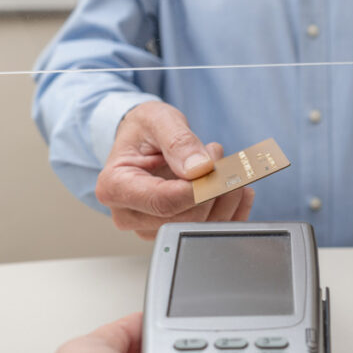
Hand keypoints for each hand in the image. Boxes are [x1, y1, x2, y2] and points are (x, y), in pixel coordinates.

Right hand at [95, 101, 254, 239]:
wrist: (141, 142)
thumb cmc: (144, 131)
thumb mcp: (158, 119)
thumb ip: (177, 141)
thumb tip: (199, 168)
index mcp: (114, 187)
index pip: (163, 201)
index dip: (198, 189)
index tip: (217, 167)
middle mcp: (127, 214)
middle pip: (183, 218)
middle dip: (213, 191)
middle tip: (222, 159)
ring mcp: (148, 228)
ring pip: (198, 228)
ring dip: (225, 201)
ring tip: (229, 170)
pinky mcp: (169, 231)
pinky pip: (207, 232)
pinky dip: (231, 213)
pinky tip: (239, 192)